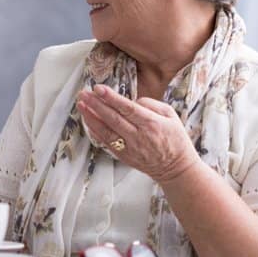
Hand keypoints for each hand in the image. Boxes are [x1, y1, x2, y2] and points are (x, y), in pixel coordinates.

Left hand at [76, 85, 200, 183]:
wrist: (176, 168)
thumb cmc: (175, 138)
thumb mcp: (171, 115)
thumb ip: (151, 104)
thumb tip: (132, 100)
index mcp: (152, 124)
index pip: (128, 108)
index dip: (111, 98)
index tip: (98, 88)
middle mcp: (139, 136)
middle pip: (113, 118)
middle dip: (96, 104)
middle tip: (84, 93)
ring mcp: (130, 148)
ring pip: (106, 131)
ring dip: (91, 117)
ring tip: (81, 104)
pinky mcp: (123, 156)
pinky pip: (106, 142)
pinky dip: (95, 130)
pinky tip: (87, 120)